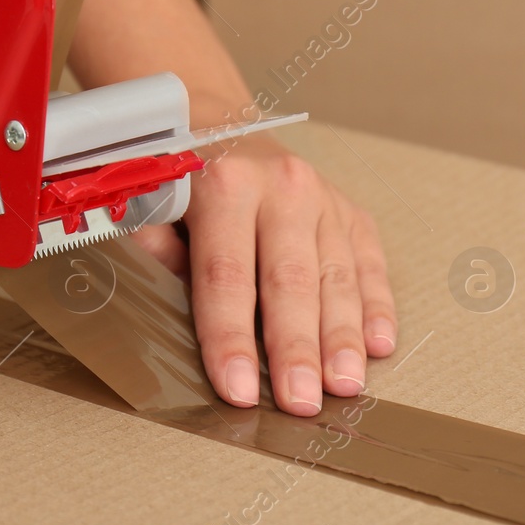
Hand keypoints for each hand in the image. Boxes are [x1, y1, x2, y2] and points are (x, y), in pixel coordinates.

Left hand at [131, 135, 398, 415]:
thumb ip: (153, 250)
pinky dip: (376, 306)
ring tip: (345, 385)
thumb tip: (166, 308)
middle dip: (297, 349)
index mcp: (224, 184)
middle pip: (290, 281)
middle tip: (302, 403)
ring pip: (337, 276)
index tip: (238, 390)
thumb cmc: (178, 173)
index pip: (227, 275)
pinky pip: (369, 263)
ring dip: (342, 338)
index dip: (230, 338)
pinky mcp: (349, 210)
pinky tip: (377, 345)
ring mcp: (323, 198)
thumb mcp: (147, 200)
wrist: (217, 121)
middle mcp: (282, 187)